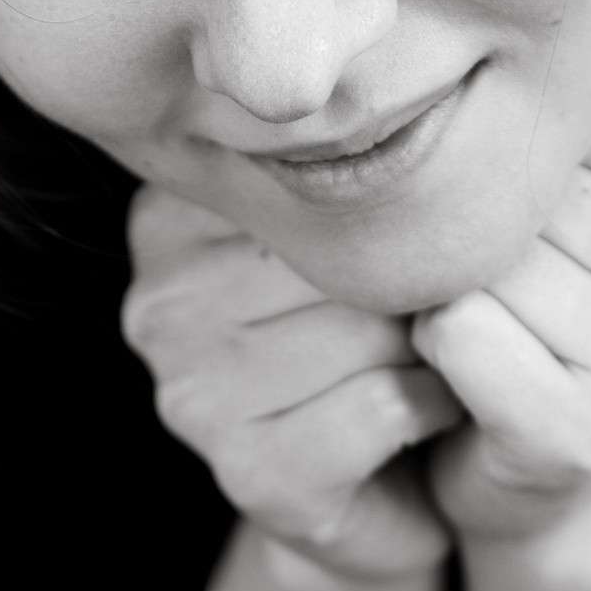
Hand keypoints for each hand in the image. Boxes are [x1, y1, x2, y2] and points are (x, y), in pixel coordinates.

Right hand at [122, 186, 461, 579]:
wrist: (391, 491)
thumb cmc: (375, 337)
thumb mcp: (344, 232)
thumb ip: (342, 169)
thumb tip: (397, 100)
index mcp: (166, 220)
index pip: (304, 177)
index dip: (382, 211)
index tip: (401, 241)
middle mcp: (158, 306)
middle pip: (333, 250)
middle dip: (406, 281)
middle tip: (417, 317)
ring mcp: (191, 399)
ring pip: (363, 324)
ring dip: (425, 344)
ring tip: (422, 359)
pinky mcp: (253, 475)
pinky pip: (382, 401)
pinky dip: (432, 402)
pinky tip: (426, 410)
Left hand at [412, 57, 590, 545]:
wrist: (535, 477)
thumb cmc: (544, 305)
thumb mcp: (582, 179)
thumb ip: (583, 81)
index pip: (553, 122)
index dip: (492, 158)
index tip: (501, 206)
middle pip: (513, 192)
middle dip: (463, 226)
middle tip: (464, 269)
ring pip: (477, 261)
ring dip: (438, 287)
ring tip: (467, 318)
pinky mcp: (586, 432)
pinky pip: (459, 337)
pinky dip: (432, 349)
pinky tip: (454, 369)